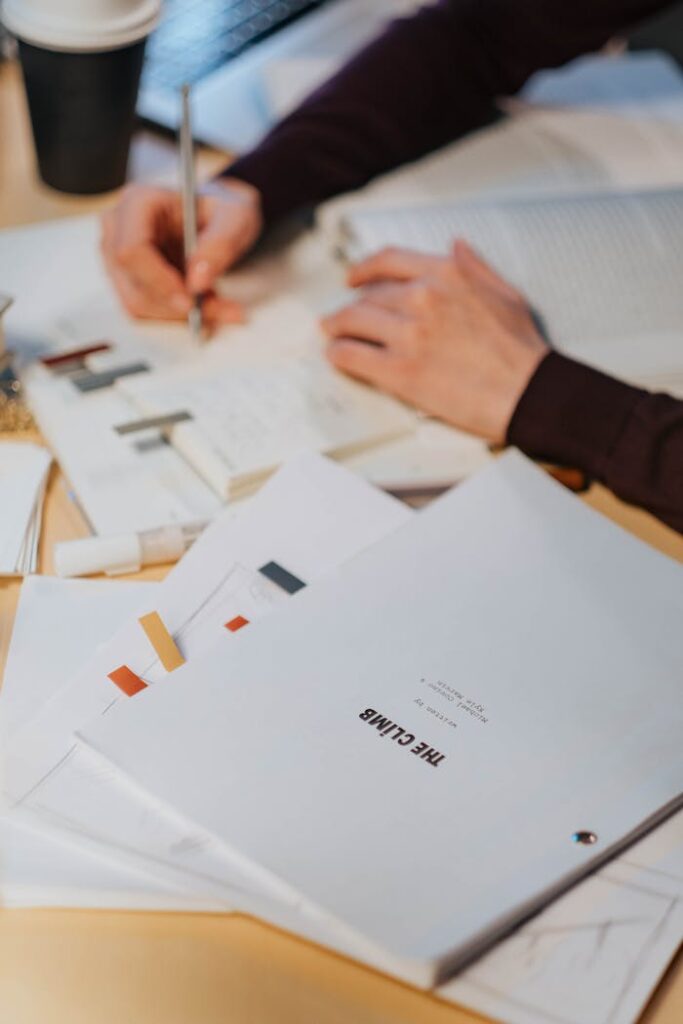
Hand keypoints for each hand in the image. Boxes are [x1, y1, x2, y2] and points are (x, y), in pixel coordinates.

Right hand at [101, 177, 261, 324]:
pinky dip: (175, 315)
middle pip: (134, 283)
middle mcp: (118, 229)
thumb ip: (221, 245)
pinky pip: (144, 310)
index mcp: (138, 202)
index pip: (131, 251)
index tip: (191, 300)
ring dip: (179, 314)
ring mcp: (116, 256)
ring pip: (137, 303)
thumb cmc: (221, 211)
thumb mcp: (235, 218)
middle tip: (220, 310)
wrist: (216, 218)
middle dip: (176, 306)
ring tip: (216, 303)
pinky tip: (201, 303)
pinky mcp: (126, 279)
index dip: (158, 281)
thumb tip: (196, 283)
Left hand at [322, 241, 548, 443]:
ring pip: (353, 321)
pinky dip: (338, 354)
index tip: (353, 279)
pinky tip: (335, 356)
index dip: (363, 269)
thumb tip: (456, 245)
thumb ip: (474, 267)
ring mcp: (408, 334)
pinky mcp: (399, 370)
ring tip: (330, 333)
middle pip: (368, 295)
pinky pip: (353, 355)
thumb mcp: (504, 293)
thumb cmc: (521, 350)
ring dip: (336, 327)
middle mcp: (422, 298)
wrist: (527, 393)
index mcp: (446, 275)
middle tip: (341, 316)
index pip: (389, 261)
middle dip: (351, 306)